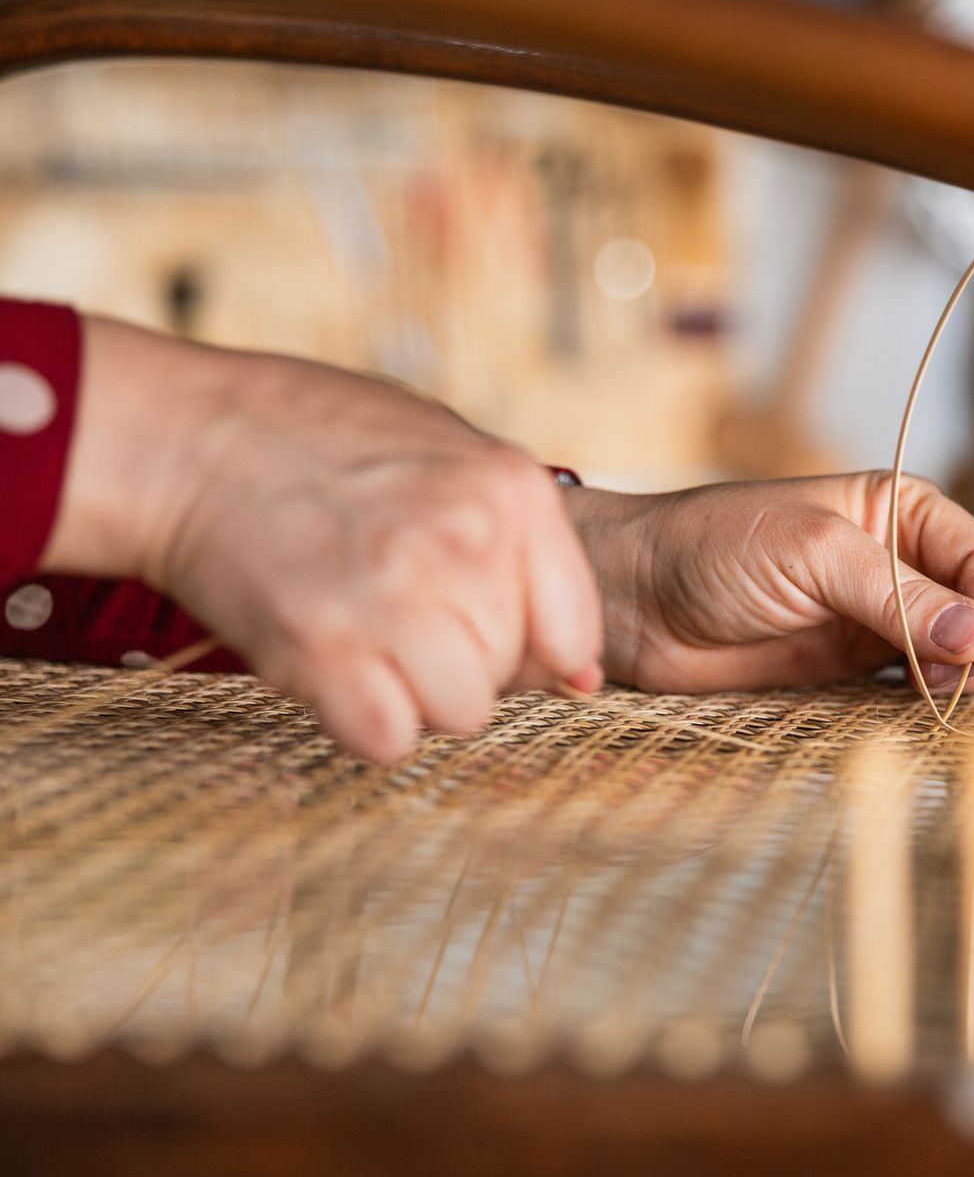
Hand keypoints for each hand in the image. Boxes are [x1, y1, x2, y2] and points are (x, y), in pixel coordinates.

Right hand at [42, 316, 603, 762]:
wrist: (189, 437)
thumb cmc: (325, 440)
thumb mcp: (452, 455)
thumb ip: (525, 547)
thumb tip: (582, 673)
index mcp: (513, 492)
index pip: (575, 632)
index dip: (535, 648)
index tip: (487, 631)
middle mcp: (466, 542)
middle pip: (514, 674)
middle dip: (467, 662)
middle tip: (404, 616)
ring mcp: (395, 596)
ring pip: (462, 715)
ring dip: (420, 697)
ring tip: (374, 642)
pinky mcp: (321, 647)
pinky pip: (388, 739)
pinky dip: (365, 724)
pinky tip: (338, 672)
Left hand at [563, 473, 973, 692]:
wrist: (634, 601)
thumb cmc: (713, 548)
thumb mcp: (814, 554)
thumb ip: (897, 596)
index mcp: (903, 510)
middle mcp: (902, 563)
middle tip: (959, 685)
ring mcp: (880, 621)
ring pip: (957, 656)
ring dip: (959, 682)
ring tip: (931, 701)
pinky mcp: (852, 672)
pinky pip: (914, 691)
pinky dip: (926, 707)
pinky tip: (914, 717)